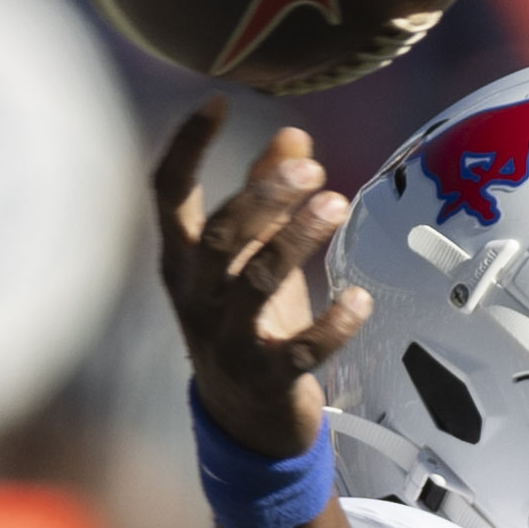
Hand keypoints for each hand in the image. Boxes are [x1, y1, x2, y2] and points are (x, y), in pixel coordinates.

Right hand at [154, 101, 368, 463]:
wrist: (246, 425)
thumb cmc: (250, 326)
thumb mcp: (251, 260)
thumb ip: (267, 198)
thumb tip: (293, 133)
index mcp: (184, 263)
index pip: (167, 195)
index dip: (186, 147)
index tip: (217, 102)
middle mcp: (197, 299)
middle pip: (217, 237)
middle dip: (262, 197)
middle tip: (310, 168)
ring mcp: (229, 342)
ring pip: (256, 283)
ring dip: (297, 240)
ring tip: (337, 204)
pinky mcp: (270, 380)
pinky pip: (301, 350)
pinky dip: (333, 324)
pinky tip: (361, 298)